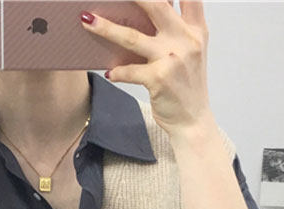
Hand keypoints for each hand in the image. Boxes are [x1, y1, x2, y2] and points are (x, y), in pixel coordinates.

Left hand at [80, 0, 213, 137]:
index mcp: (196, 30)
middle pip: (156, 5)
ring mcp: (172, 60)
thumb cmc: (186, 85)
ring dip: (107, 28)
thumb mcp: (191, 51)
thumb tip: (147, 9)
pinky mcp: (159, 79)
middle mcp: (187, 40)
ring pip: (133, 37)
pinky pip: (130, 71)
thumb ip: (178, 28)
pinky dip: (117, 71)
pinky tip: (109, 72)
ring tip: (87, 20)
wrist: (192, 121)